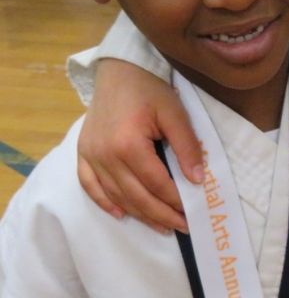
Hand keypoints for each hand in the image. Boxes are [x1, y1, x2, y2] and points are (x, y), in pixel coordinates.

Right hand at [77, 59, 201, 232]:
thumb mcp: (176, 113)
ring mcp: (90, 155)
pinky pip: (90, 186)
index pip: (156, 183)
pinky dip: (105, 202)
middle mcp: (104, 154)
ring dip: (138, 214)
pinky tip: (121, 214)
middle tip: (182, 226)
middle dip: (161, 214)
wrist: (119, 70)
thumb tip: (198, 180)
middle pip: (135, 196)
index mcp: (128, 144)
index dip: (175, 201)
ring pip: (115, 195)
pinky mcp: (82, 152)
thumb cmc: (151, 89)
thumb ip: (187, 147)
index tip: (193, 213)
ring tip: (162, 226)